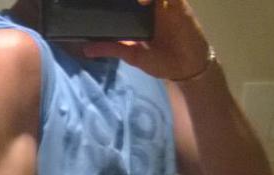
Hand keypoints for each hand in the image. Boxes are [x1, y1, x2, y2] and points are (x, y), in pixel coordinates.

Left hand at [82, 0, 212, 81]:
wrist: (187, 69)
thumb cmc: (162, 61)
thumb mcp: (133, 55)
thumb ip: (111, 48)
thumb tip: (85, 50)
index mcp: (138, 13)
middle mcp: (151, 5)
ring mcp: (165, 3)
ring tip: (135, 0)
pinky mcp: (178, 5)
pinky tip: (145, 1)